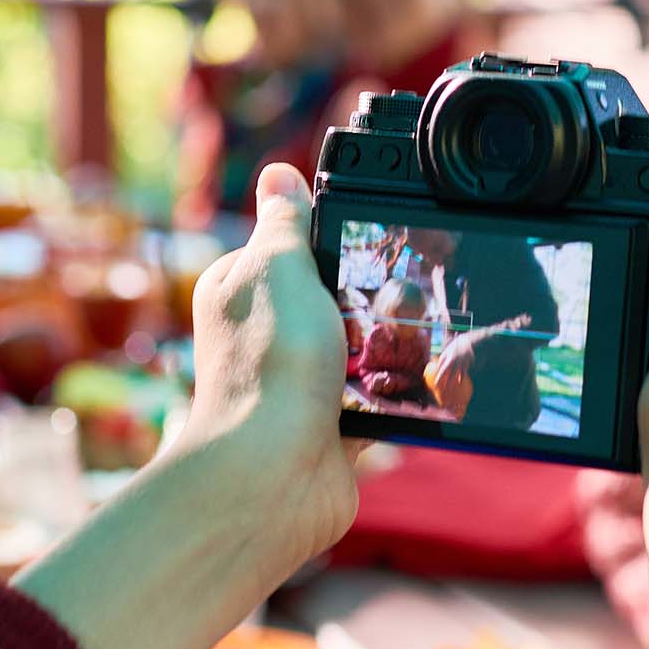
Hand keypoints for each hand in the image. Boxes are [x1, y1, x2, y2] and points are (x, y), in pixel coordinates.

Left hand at [159, 162, 360, 584]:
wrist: (275, 474)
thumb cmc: (269, 367)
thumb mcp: (279, 268)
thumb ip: (285, 222)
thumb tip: (278, 174)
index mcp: (240, 292)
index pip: (292, 250)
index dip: (331, 247)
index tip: (364, 251)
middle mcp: (264, 338)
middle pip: (337, 300)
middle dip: (369, 303)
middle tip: (387, 305)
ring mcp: (297, 386)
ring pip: (363, 351)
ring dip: (387, 351)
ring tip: (399, 350)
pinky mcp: (330, 428)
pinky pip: (378, 401)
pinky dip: (394, 397)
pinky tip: (408, 391)